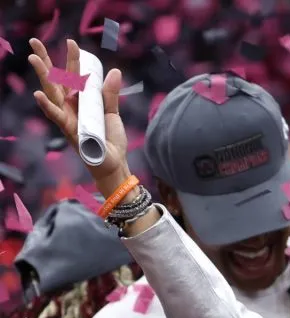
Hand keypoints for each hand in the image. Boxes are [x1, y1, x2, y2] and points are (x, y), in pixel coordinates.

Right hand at [28, 38, 130, 195]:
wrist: (114, 162)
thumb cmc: (110, 138)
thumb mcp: (112, 112)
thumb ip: (111, 93)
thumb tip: (114, 71)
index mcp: (80, 99)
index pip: (73, 74)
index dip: (72, 59)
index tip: (71, 42)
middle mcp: (69, 105)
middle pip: (55, 79)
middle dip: (45, 60)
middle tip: (34, 41)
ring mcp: (67, 116)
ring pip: (51, 92)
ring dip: (43, 75)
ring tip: (33, 58)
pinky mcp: (69, 130)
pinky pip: (56, 116)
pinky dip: (47, 106)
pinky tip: (38, 94)